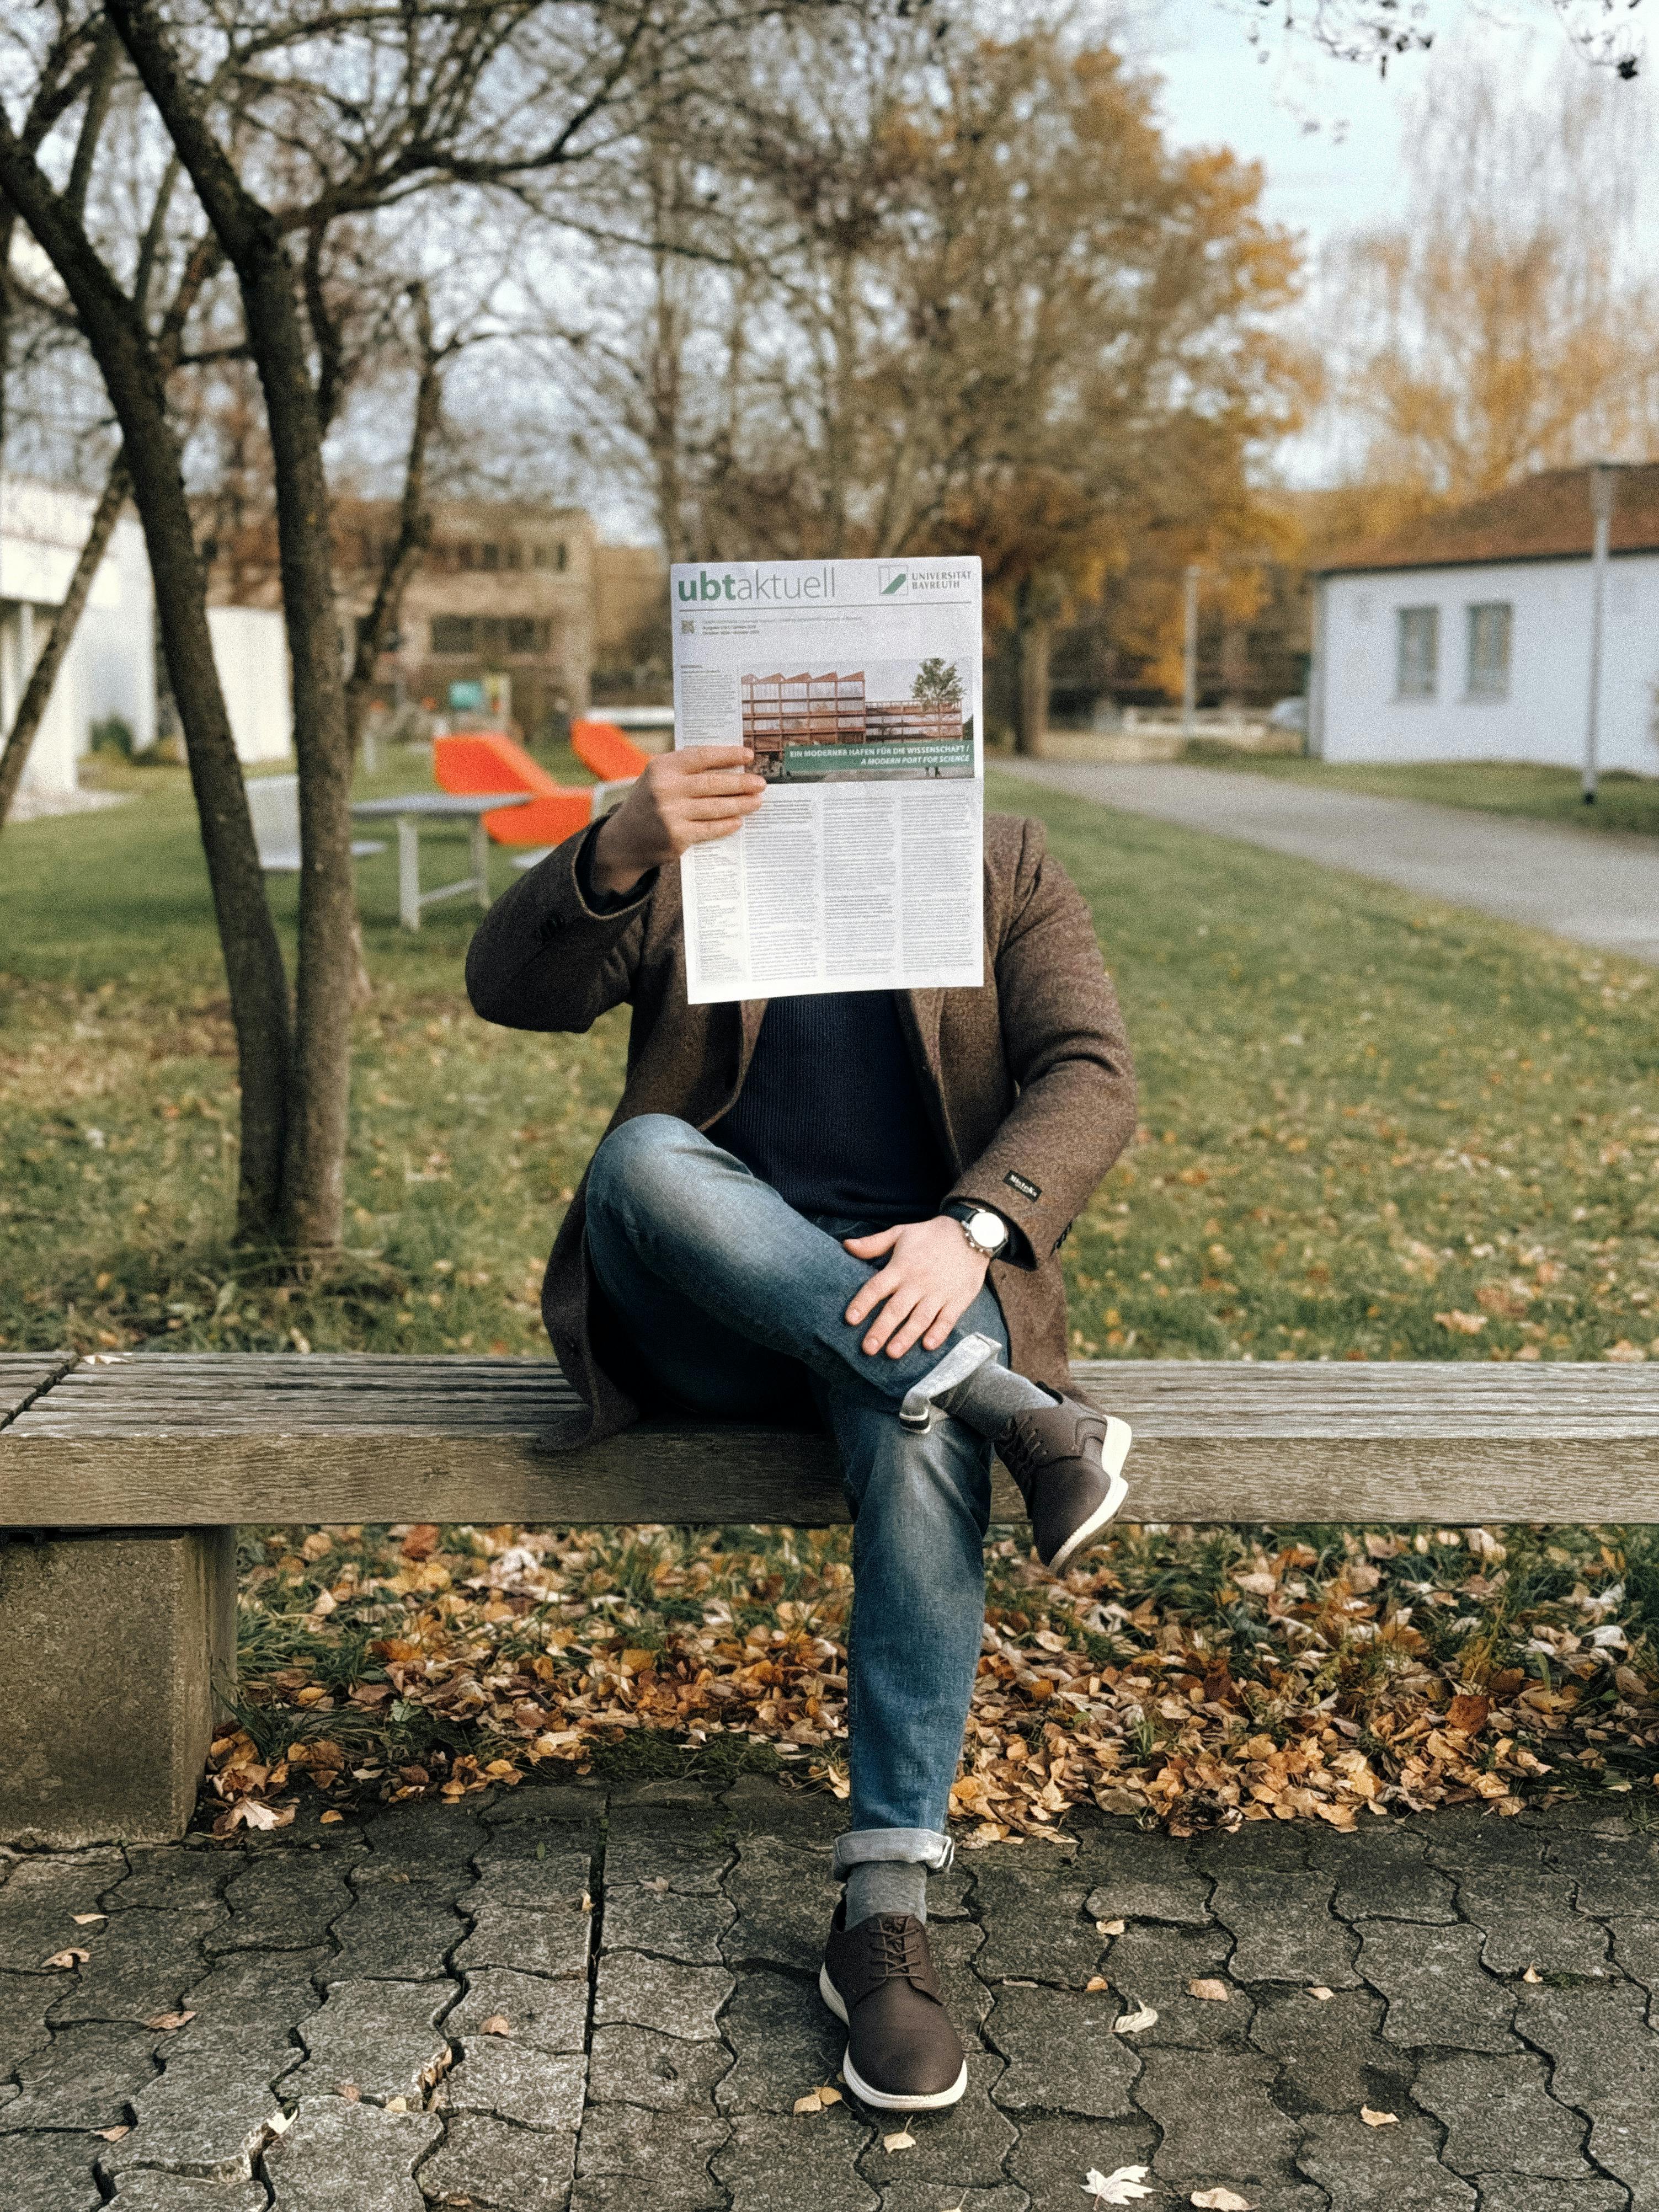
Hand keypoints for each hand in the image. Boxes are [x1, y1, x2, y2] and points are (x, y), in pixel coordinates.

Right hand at [590, 745, 765, 897]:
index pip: (702, 756)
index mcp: (662, 767)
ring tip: (757, 801)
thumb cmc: (650, 801)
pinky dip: (726, 824)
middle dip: (741, 783)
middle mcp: (665, 789)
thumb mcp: (659, 777)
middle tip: (761, 784)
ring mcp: (671, 814)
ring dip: (740, 804)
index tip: (749, 755)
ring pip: (715, 807)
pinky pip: (710, 829)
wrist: (625, 839)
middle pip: (713, 783)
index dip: (728, 755)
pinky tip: (739, 820)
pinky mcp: (677, 837)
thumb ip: (686, 769)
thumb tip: (730, 764)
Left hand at [843, 1216, 989, 1358]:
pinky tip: (928, 1345)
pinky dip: (939, 1332)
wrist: (971, 1234)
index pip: (877, 1287)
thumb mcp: (900, 1233)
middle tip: (868, 1348)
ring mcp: (938, 1293)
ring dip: (906, 1336)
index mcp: (901, 1267)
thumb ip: (873, 1244)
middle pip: (896, 1309)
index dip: (863, 1303)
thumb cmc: (930, 1235)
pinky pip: (947, 1319)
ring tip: (892, 1353)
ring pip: (920, 1318)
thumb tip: (846, 1245)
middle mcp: (918, 1282)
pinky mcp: (957, 1300)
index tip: (850, 1319)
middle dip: (881, 1329)